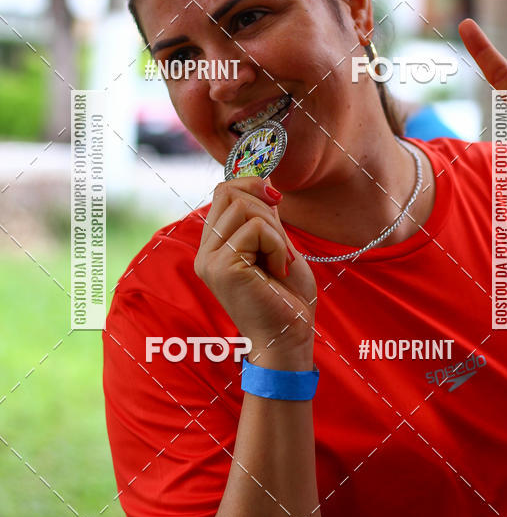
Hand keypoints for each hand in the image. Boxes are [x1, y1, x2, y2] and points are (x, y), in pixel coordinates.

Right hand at [194, 177, 316, 363]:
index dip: (251, 184)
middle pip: (229, 192)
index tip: (276, 200)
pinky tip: (277, 272)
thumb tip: (263, 178)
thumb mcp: (277, 245)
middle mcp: (205, 252)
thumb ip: (265, 216)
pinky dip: (276, 246)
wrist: (290, 338)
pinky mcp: (222, 268)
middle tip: (280, 243)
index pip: (223, 192)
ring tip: (279, 262)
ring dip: (274, 231)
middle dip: (265, 207)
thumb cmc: (287, 298)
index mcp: (214, 246)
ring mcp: (210, 261)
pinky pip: (255, 229)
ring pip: (243, 207)